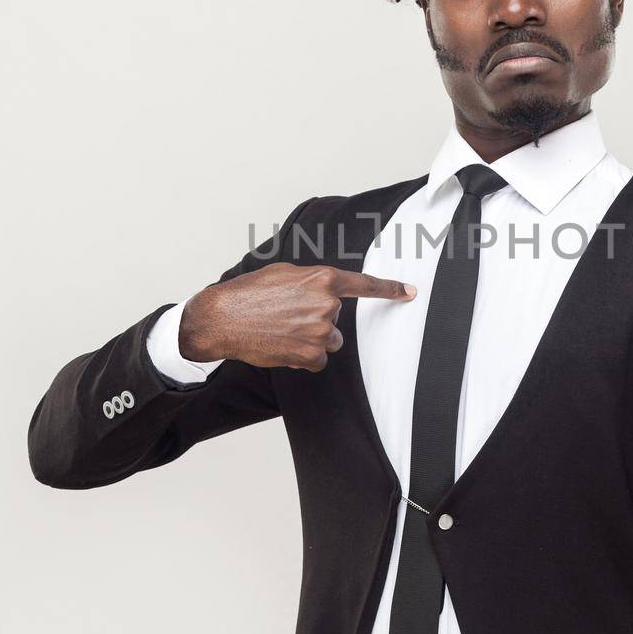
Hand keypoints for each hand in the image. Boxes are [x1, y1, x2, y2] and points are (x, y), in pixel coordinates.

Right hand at [180, 263, 416, 371]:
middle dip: (317, 319)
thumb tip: (326, 291)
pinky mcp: (311, 355)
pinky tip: (282, 345)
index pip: (364, 285)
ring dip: (311, 339)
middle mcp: (326, 305)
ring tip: (282, 330)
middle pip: (336, 318)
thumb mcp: (284, 274)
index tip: (409, 292)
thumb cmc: (249, 293)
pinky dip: (303, 356)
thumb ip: (312, 281)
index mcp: (322, 279)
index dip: (390, 289)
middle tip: (287, 315)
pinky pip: (318, 359)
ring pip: (329, 340)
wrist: (222, 318)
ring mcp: (320, 331)